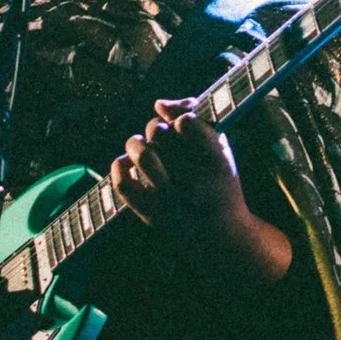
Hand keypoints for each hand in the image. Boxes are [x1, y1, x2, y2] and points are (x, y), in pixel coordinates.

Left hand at [108, 99, 248, 240]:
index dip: (181, 119)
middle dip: (157, 128)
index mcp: (217, 163)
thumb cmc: (219, 183)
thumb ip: (195, 120)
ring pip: (142, 156)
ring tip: (142, 146)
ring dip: (137, 143)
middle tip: (162, 137)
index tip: (185, 127)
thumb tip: (159, 103)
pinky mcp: (150, 214)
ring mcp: (169, 201)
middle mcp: (194, 182)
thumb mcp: (220, 151)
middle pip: (159, 133)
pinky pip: (122, 184)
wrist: (220, 236)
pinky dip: (119, 166)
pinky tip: (128, 163)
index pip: (187, 122)